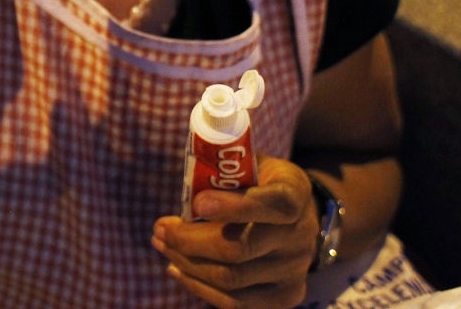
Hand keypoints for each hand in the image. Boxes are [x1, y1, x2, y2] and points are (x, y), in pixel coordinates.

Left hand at [151, 158, 320, 308]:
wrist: (301, 217)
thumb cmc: (262, 183)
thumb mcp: (252, 164)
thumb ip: (226, 173)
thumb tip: (188, 192)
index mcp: (294, 195)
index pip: (272, 204)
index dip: (233, 206)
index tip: (197, 203)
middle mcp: (299, 236)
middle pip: (239, 248)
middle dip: (189, 240)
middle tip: (159, 228)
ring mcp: (294, 271)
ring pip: (231, 278)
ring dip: (186, 263)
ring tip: (163, 245)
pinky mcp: (284, 296)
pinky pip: (235, 302)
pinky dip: (199, 286)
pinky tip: (177, 269)